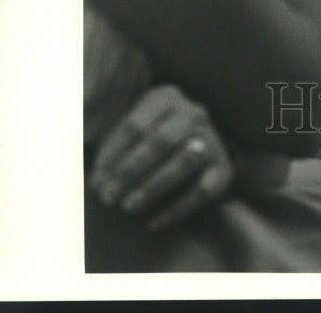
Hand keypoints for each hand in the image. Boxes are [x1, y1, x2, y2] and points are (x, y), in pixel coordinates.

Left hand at [89, 84, 233, 231]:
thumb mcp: (136, 130)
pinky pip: (202, 191)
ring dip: (152, 187)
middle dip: (131, 171)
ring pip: (183, 162)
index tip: (96, 180)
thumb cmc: (153, 139)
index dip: (113, 154)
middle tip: (108, 197)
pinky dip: (177, 209)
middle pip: (160, 140)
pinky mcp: (223, 168)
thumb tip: (98, 182)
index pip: (136, 125)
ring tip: (128, 206)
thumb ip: (116, 149)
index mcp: (167, 97)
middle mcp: (194, 113)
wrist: (197, 148)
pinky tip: (154, 223)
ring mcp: (212, 139)